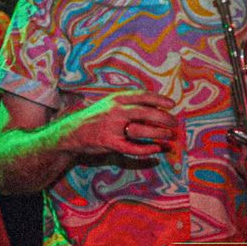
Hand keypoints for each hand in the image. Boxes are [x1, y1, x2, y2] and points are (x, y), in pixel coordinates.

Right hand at [55, 90, 176, 158]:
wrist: (72, 132)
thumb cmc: (94, 118)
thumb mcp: (109, 104)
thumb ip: (127, 104)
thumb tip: (153, 107)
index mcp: (116, 99)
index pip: (143, 96)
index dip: (159, 99)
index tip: (171, 104)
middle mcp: (115, 110)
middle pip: (146, 112)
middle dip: (164, 118)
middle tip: (174, 123)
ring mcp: (112, 127)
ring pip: (141, 129)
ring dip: (158, 133)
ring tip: (169, 136)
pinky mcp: (109, 142)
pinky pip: (132, 147)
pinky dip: (146, 149)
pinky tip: (156, 149)